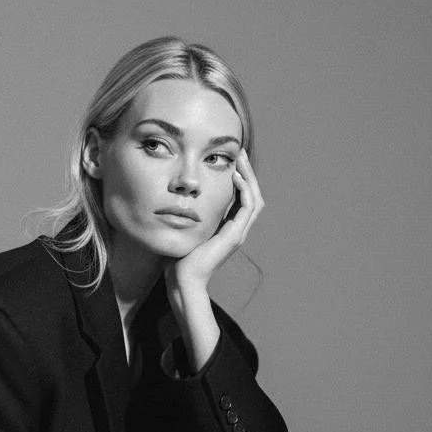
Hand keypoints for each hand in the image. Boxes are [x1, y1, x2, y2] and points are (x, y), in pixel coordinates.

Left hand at [164, 148, 263, 294]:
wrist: (183, 278)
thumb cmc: (179, 257)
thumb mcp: (186, 229)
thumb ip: (188, 215)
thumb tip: (177, 198)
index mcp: (227, 228)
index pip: (241, 197)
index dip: (239, 178)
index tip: (231, 160)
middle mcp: (237, 230)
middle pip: (252, 195)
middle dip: (247, 172)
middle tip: (240, 153)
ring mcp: (238, 233)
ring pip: (254, 198)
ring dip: (249, 177)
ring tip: (240, 159)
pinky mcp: (235, 235)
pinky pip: (247, 208)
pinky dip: (244, 190)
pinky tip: (235, 177)